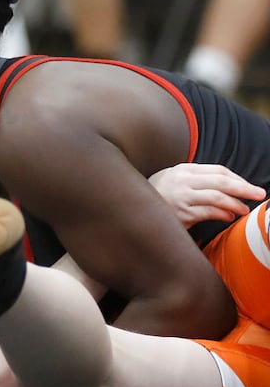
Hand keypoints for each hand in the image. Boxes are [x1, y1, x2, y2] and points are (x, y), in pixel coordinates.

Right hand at [149, 164, 265, 228]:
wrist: (130, 210)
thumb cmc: (155, 196)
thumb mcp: (172, 180)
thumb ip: (195, 181)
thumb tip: (225, 187)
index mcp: (183, 170)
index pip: (218, 171)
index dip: (238, 179)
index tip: (249, 187)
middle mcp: (182, 180)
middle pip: (221, 181)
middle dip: (244, 188)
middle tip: (259, 194)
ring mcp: (180, 197)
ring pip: (217, 197)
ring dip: (235, 203)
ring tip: (244, 209)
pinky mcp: (180, 214)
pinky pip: (208, 212)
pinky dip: (222, 214)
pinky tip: (229, 217)